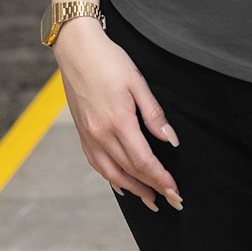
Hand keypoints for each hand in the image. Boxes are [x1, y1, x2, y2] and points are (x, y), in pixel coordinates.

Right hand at [52, 18, 182, 212]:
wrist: (76, 49)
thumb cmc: (109, 61)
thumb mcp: (137, 82)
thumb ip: (154, 114)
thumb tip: (170, 140)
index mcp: (118, 122)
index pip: (144, 161)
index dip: (161, 179)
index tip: (175, 191)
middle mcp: (101, 134)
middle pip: (130, 171)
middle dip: (152, 188)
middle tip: (171, 201)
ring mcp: (89, 136)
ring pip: (112, 173)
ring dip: (133, 189)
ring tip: (150, 200)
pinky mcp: (82, 133)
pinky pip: (97, 164)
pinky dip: (112, 178)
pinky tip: (121, 184)